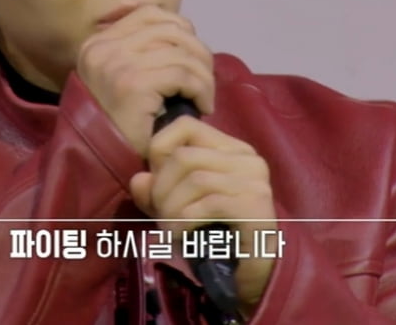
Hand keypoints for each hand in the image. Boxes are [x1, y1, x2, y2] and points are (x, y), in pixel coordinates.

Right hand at [76, 6, 214, 156]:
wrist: (101, 163)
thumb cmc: (116, 125)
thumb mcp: (120, 79)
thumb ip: (139, 51)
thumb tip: (178, 27)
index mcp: (98, 42)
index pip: (149, 13)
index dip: (180, 28)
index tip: (191, 54)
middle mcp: (104, 47)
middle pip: (170, 28)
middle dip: (197, 51)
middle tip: (205, 77)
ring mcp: (117, 63)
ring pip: (182, 51)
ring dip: (204, 74)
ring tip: (205, 95)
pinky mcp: (134, 84)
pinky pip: (183, 74)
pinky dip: (202, 89)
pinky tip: (204, 106)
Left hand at [128, 116, 278, 316]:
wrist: (252, 270)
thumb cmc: (213, 234)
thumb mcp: (177, 207)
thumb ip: (155, 190)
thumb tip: (139, 180)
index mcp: (229, 148)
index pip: (186, 124)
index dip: (159, 148)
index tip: (154, 180)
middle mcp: (246, 157)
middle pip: (185, 155)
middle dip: (161, 188)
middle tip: (159, 214)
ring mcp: (254, 180)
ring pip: (194, 179)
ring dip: (171, 208)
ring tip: (168, 227)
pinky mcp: (256, 205)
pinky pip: (208, 204)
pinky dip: (185, 221)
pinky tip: (180, 235)